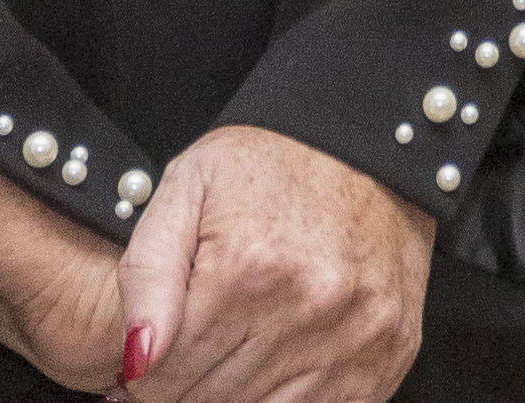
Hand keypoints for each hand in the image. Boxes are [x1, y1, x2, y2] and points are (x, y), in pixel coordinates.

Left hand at [119, 123, 437, 402]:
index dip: (144, 377)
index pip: (165, 375)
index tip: (148, 361)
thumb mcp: (186, 187)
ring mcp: (354, 337)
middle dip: (184, 389)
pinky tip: (272, 367)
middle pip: (210, 401)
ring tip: (227, 360)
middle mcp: (307, 308)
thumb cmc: (271, 166)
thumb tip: (138, 358)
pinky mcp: (386, 357)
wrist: (372, 147)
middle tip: (187, 359)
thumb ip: (146, 273)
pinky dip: (284, 399)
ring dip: (233, 397)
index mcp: (248, 268)